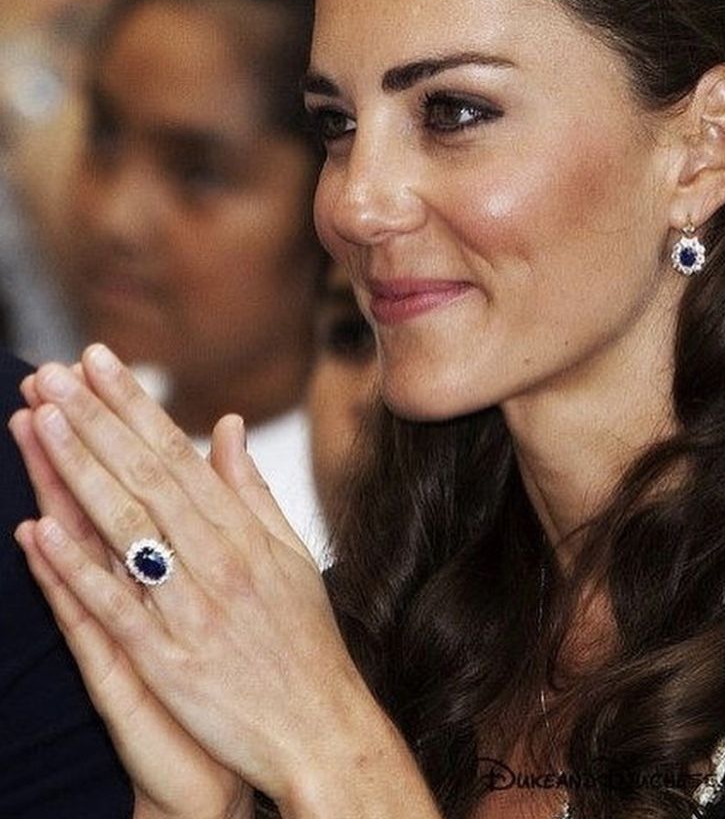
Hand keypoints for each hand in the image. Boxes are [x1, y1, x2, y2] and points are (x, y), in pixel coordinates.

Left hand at [11, 345, 397, 812]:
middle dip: (95, 419)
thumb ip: (251, 487)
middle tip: (53, 371)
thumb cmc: (304, 638)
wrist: (321, 726)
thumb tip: (226, 425)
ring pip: (127, 527)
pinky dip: (78, 569)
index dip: (134, 405)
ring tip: (42, 420)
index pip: (177, 453)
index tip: (99, 361)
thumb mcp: (290, 553)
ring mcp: (192, 608)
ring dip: (79, 470)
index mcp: (244, 531)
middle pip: (146, 476)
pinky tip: (40, 529)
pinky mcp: (169, 661)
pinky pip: (117, 607)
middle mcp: (217, 559)